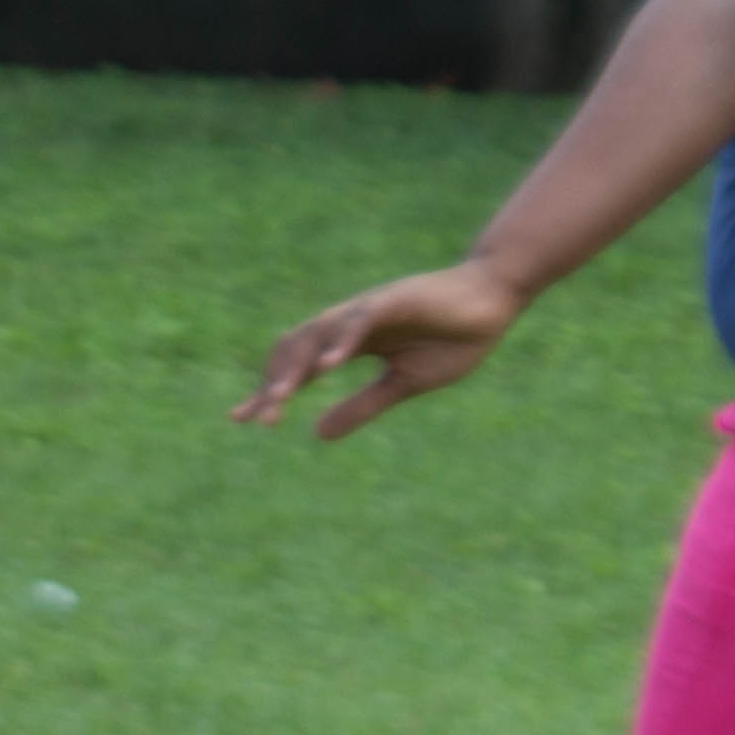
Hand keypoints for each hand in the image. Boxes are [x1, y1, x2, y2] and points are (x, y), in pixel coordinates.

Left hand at [233, 260, 528, 439]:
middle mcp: (350, 324)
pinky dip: (342, 339)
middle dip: (275, 383)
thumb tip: (317, 434)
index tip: (242, 419)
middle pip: (298, 350)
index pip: (300, 368)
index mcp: (350, 343)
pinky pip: (361, 319)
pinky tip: (328, 365)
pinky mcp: (395, 300)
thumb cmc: (452, 339)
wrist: (493, 303)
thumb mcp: (402, 385)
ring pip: (319, 333)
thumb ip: (362, 406)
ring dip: (298, 366)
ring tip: (279, 397)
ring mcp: (369, 310)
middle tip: (259, 419)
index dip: (271, 390)